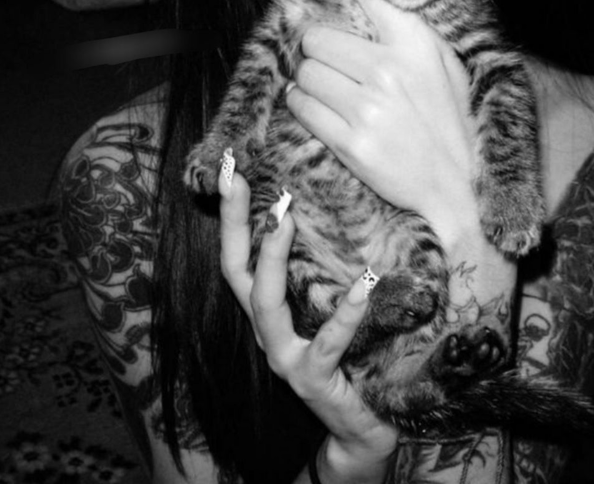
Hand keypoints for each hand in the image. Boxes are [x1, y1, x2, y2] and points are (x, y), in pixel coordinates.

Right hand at [218, 171, 397, 473]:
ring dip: (272, 259)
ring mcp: (285, 356)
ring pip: (265, 304)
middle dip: (235, 223)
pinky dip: (345, 313)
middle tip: (239, 178)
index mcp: (268, 309)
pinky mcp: (313, 379)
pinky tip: (364, 284)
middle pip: (237, 271)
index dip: (230, 214)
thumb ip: (320, 269)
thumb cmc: (348, 356)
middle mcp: (266, 330)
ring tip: (284, 220)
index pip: (237, 255)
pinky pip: (327, 343)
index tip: (229, 167)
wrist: (360, 424)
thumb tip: (331, 208)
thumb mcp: (325, 306)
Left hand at [286, 0, 477, 237]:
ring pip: (305, 73)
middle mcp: (389, 71)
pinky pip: (303, 108)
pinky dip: (302, 105)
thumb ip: (399, 24)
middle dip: (316, 49)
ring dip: (308, 80)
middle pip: (316, 38)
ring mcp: (368, 109)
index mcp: (414, 45)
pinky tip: (318, 108)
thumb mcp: (440, 61)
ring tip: (325, 88)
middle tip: (327, 61)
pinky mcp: (352, 144)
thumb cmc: (446, 119)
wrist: (456, 186)